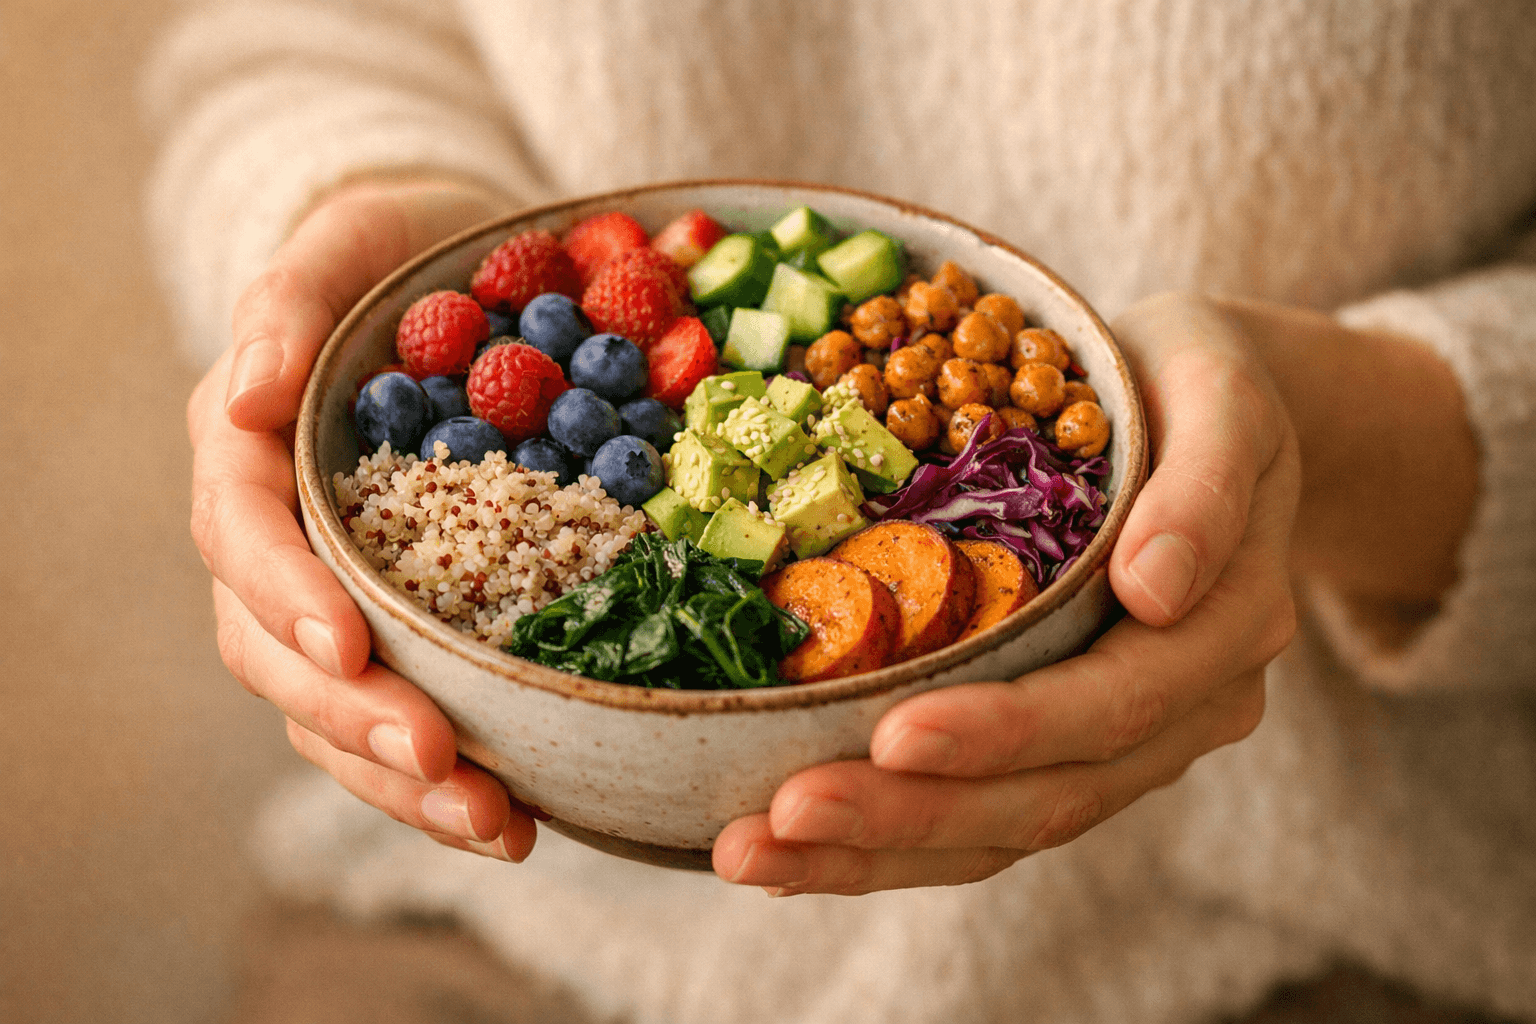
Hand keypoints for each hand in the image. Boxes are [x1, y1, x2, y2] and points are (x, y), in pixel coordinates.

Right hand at [187, 178, 536, 861]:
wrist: (453, 270)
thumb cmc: (398, 250)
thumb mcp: (348, 240)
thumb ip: (291, 301)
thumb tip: (239, 393)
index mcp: (248, 448)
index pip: (240, 532)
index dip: (285, 592)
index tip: (346, 645)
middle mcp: (278, 535)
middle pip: (277, 649)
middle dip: (352, 714)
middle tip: (437, 758)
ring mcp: (334, 589)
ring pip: (332, 709)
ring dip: (401, 780)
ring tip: (492, 826)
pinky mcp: (402, 623)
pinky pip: (401, 711)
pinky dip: (447, 775)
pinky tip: (515, 819)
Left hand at [713, 292, 1303, 893]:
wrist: (1207, 419)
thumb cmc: (1201, 386)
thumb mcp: (1224, 395)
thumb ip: (1206, 489)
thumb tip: (1156, 590)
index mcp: (1220, 635)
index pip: (1108, 706)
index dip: (1001, 732)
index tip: (892, 738)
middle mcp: (1177, 713)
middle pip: (1039, 796)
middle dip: (904, 814)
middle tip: (775, 822)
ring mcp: (1118, 741)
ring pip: (996, 828)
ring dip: (871, 851)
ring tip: (751, 854)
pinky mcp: (1061, 744)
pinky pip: (975, 808)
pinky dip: (882, 838)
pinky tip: (789, 849)